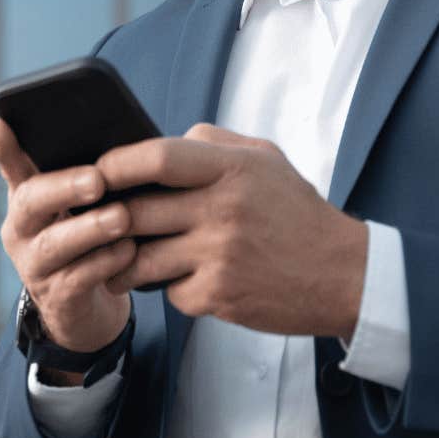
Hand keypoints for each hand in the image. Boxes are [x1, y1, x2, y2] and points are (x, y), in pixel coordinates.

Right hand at [0, 118, 135, 364]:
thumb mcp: (80, 205)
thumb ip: (85, 171)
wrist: (89, 306)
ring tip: (121, 217)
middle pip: (30, 202)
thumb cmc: (88, 239)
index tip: (0, 124)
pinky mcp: (57, 298)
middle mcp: (21, 229)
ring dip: (89, 228)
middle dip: (64, 188)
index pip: (11, 166)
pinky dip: (104, 262)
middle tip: (98, 180)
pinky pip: (78, 278)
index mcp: (27, 197)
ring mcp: (34, 266)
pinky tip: (129, 251)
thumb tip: (112, 131)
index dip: (4, 149)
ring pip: (54, 244)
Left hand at [101, 123, 365, 338]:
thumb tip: (161, 141)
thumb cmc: (297, 213)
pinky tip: (183, 280)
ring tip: (118, 259)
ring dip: (124, 261)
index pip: (157, 158)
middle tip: (94, 222)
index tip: (98, 172)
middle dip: (108, 219)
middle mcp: (223, 210)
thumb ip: (212, 144)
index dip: (116, 164)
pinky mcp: (218, 296)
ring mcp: (219, 256)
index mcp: (232, 169)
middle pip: (136, 212)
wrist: (344, 275)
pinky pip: (169, 291)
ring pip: (141, 259)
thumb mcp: (265, 159)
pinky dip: (169, 287)